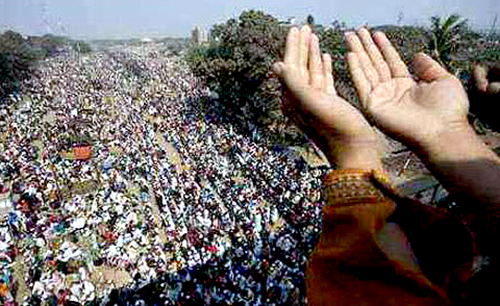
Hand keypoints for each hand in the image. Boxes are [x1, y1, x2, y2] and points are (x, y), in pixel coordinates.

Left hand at [273, 26, 380, 169]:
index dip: (292, 46)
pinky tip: (325, 56)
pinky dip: (323, 67)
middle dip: (300, 46)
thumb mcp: (314, 104)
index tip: (296, 28)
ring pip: (310, 72)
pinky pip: (323, 81)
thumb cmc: (337, 128)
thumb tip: (277, 65)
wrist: (356, 152)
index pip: (290, 67)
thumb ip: (294, 84)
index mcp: (294, 100)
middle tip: (303, 26)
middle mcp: (301, 100)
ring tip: (312, 36)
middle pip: (298, 67)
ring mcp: (315, 102)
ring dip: (311, 54)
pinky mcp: (329, 104)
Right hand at [346, 28, 469, 148]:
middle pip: (375, 63)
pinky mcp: (373, 107)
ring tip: (349, 36)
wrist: (441, 131)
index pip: (391, 61)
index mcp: (406, 85)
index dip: (383, 47)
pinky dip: (355, 70)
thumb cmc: (447, 109)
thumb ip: (428, 67)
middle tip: (355, 31)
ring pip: (366, 70)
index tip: (375, 33)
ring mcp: (380, 99)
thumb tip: (417, 55)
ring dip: (357, 52)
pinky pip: (362, 85)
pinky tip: (351, 55)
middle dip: (365, 46)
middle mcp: (391, 91)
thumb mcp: (443, 80)